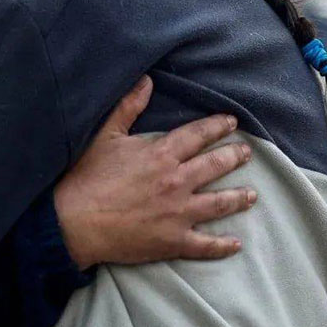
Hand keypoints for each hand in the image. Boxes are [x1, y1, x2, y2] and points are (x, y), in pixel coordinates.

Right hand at [54, 76, 254, 268]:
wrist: (74, 222)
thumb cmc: (87, 178)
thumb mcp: (105, 136)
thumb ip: (128, 107)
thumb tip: (146, 81)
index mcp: (162, 154)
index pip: (199, 135)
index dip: (217, 126)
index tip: (232, 123)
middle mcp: (177, 181)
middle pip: (215, 166)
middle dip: (235, 157)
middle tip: (247, 154)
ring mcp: (178, 213)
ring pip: (219, 203)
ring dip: (239, 198)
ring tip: (252, 194)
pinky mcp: (173, 241)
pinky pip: (205, 244)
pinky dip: (222, 245)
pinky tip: (235, 243)